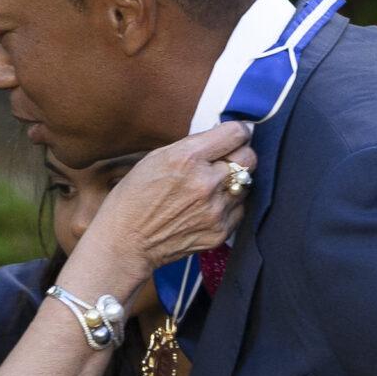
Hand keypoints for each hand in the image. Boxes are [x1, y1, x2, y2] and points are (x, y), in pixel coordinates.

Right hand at [71, 119, 255, 286]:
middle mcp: (206, 182)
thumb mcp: (156, 158)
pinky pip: (239, 209)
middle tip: (224, 162)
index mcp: (187, 157)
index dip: (237, 133)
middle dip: (239, 156)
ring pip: (246, 184)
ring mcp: (215, 209)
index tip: (233, 137)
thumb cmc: (135, 197)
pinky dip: (229, 206)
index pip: (236, 133)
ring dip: (233, 183)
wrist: (126, 242)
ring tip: (210, 189)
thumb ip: (192, 147)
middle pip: (249, 158)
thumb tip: (223, 138)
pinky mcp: (220, 231)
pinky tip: (207, 208)